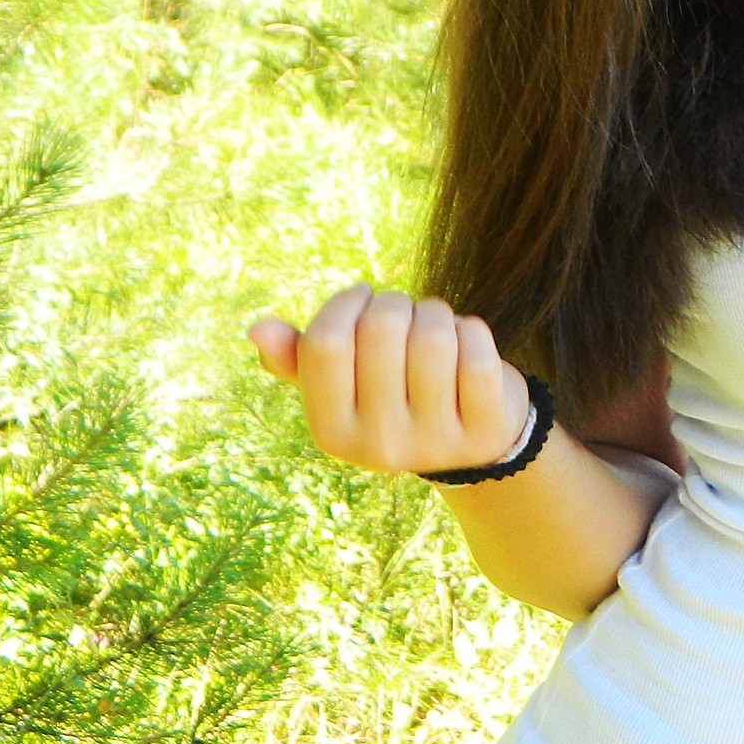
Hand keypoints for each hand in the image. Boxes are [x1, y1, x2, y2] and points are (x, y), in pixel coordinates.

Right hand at [247, 283, 532, 478]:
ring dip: (436, 313)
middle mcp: (379, 446)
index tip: (363, 296)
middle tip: (404, 311)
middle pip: (382, 328)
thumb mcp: (346, 386)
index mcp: (331, 434)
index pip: (325, 343)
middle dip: (396, 303)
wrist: (473, 444)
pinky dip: (472, 332)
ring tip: (434, 324)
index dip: (346, 302)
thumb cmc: (397, 395)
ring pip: (433, 335)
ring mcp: (435, 442)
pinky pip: (477, 351)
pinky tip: (467, 344)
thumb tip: (258, 327)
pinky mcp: (486, 429)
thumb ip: (300, 358)